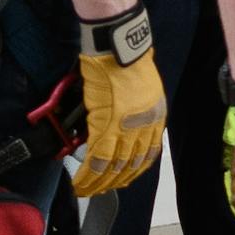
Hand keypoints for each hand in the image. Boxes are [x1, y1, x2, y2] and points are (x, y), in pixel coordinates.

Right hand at [69, 7, 167, 200]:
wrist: (118, 43)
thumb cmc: (125, 58)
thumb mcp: (140, 89)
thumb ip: (131, 113)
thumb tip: (114, 130)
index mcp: (155, 116)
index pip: (147, 155)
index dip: (133, 172)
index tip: (121, 181)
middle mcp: (145, 125)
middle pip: (130, 164)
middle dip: (114, 182)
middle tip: (100, 191)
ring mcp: (127, 125)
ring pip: (113, 166)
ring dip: (98, 183)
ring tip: (86, 190)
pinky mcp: (107, 123)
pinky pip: (97, 157)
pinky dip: (87, 173)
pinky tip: (80, 180)